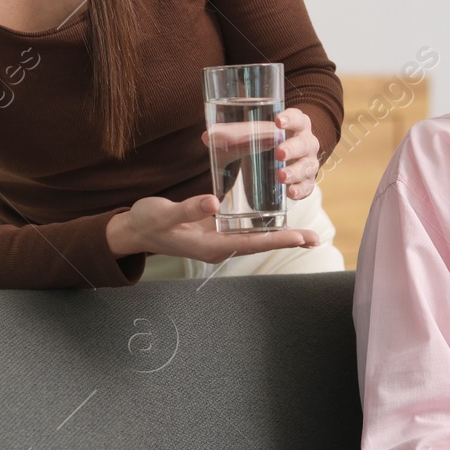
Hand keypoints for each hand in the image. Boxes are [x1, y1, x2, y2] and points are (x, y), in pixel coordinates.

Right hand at [105, 195, 319, 262]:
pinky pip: (244, 230)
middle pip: (259, 244)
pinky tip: (276, 220)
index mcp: (209, 246)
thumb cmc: (147, 221)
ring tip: (306, 234)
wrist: (133, 229)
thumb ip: (189, 208)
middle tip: (316, 238)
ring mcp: (217, 240)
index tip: (301, 237)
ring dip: (280, 235)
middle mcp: (218, 246)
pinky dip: (263, 226)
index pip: (251, 243)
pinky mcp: (214, 231)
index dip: (278, 239)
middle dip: (287, 240)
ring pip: (255, 238)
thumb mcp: (165, 213)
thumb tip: (214, 202)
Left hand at [200, 107, 319, 200]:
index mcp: (295, 125)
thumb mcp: (247, 137)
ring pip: (309, 166)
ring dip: (296, 171)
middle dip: (293, 147)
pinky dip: (301, 190)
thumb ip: (228, 136)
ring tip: (281, 176)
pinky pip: (308, 187)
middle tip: (278, 152)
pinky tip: (290, 193)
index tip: (278, 121)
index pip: (298, 117)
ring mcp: (308, 163)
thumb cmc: (263, 143)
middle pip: (306, 142)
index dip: (290, 118)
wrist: (281, 161)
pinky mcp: (306, 183)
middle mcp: (306, 143)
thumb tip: (207, 136)